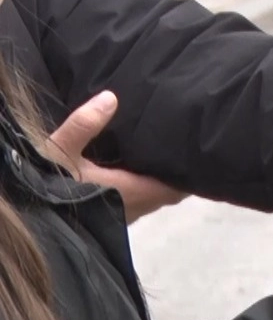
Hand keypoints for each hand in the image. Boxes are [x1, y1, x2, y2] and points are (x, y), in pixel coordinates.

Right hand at [50, 91, 188, 222]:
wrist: (24, 215)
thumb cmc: (45, 185)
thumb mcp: (59, 152)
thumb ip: (84, 125)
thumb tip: (110, 97)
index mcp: (128, 192)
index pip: (172, 189)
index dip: (188, 176)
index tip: (201, 157)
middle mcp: (128, 209)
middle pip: (163, 195)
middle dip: (174, 177)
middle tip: (185, 150)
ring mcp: (116, 219)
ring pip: (147, 201)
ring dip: (154, 183)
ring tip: (162, 156)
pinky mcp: (101, 222)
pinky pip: (130, 204)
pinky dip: (137, 189)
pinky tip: (130, 172)